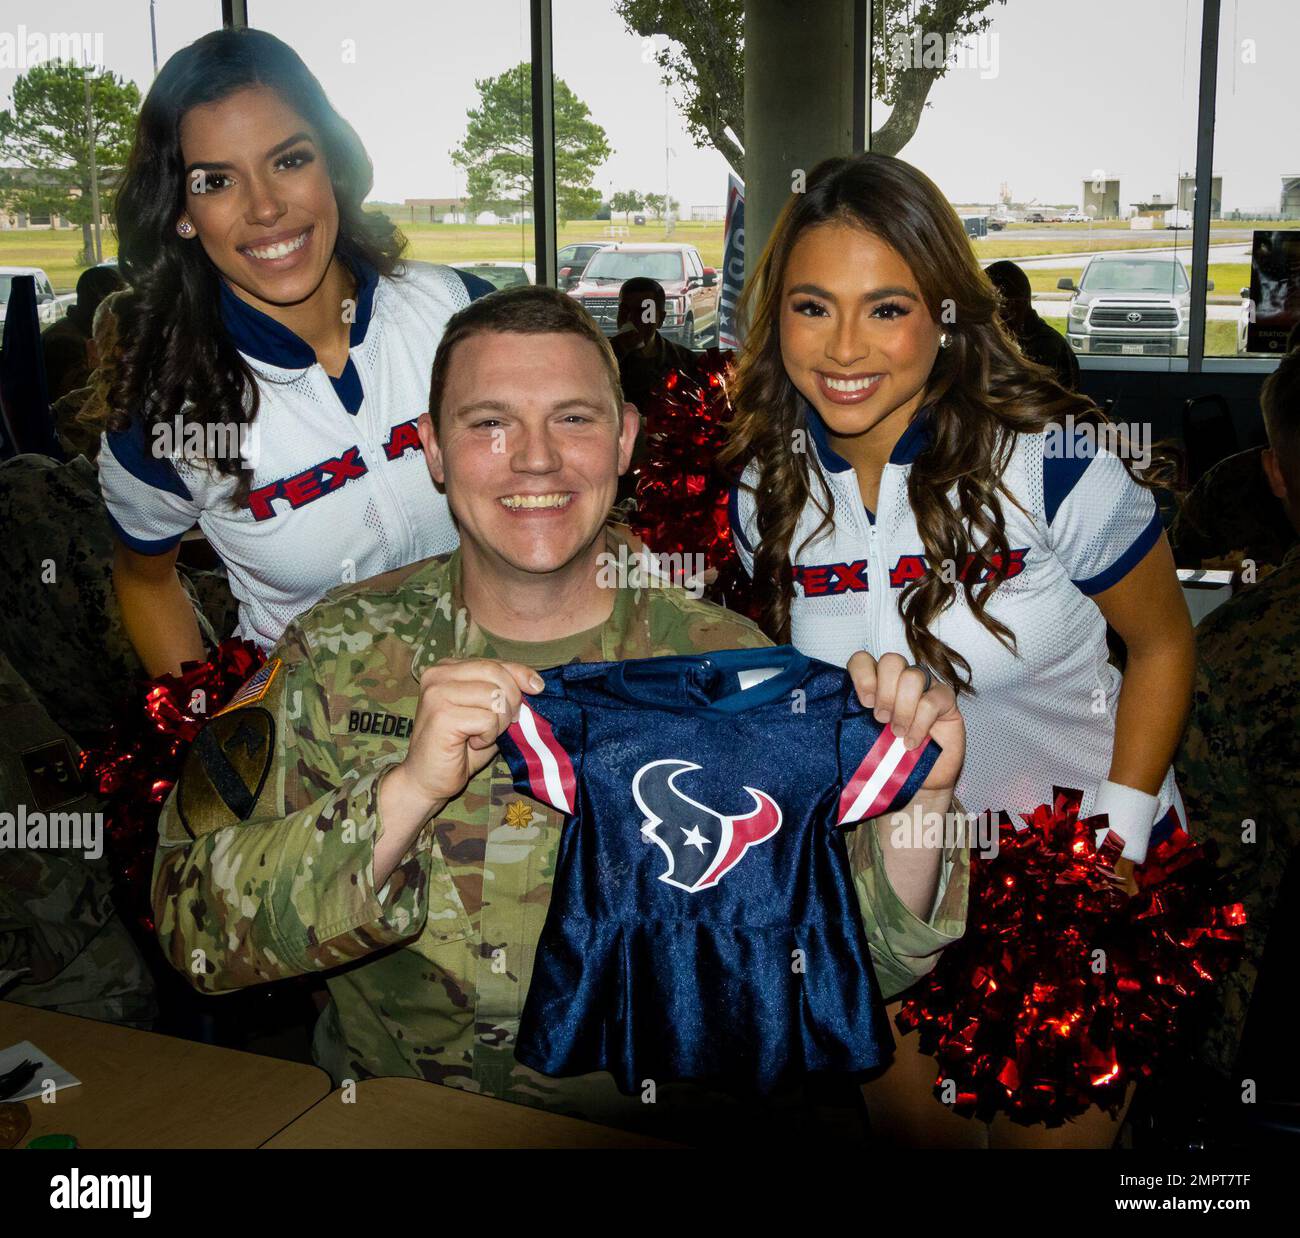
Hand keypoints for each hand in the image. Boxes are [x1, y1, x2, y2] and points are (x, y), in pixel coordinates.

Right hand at [396, 658, 541, 811]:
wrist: (427, 780)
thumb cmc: (460, 748)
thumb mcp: (487, 713)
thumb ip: (503, 693)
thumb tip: (535, 683)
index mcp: (447, 668)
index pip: (494, 662)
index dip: (520, 674)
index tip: (537, 687)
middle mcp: (438, 674)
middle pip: (495, 672)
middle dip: (512, 700)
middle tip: (504, 724)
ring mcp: (437, 693)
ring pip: (494, 696)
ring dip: (499, 722)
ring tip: (483, 735)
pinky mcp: (441, 715)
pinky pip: (487, 719)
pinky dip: (488, 736)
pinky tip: (472, 744)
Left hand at [846, 651, 964, 792]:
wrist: (920, 779)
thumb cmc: (889, 756)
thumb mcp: (866, 736)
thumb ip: (855, 720)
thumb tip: (839, 715)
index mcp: (876, 682)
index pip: (863, 660)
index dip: (863, 676)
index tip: (864, 703)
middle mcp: (899, 679)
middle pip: (891, 661)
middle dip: (884, 692)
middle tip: (881, 720)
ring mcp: (925, 686)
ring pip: (912, 676)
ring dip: (903, 708)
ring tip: (897, 733)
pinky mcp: (945, 700)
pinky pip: (932, 700)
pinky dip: (920, 723)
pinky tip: (912, 742)